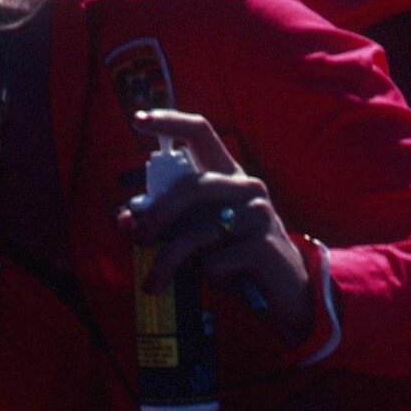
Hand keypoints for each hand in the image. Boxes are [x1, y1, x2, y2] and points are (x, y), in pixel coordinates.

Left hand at [120, 109, 318, 340]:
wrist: (287, 290)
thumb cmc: (233, 256)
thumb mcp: (198, 234)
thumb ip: (166, 223)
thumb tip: (124, 219)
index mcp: (228, 174)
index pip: (201, 132)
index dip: (170, 122)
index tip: (137, 119)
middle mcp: (246, 187)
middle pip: (191, 187)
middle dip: (156, 216)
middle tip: (137, 240)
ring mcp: (258, 214)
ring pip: (198, 231)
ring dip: (169, 260)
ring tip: (153, 283)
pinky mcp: (264, 246)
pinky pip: (215, 261)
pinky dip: (207, 276)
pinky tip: (222, 281)